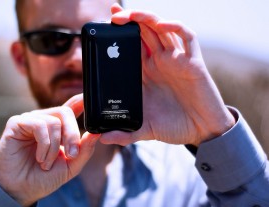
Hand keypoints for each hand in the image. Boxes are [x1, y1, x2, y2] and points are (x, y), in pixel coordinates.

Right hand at [0, 94, 99, 206]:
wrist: (21, 190)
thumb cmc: (44, 177)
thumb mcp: (70, 166)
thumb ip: (84, 150)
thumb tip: (96, 133)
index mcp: (58, 128)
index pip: (70, 108)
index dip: (79, 100)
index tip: (87, 97)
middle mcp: (44, 120)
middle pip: (65, 112)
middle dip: (72, 135)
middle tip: (72, 155)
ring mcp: (30, 120)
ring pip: (54, 121)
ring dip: (54, 147)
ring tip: (47, 163)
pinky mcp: (17, 123)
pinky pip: (39, 125)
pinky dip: (44, 144)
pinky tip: (39, 158)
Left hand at [100, 4, 234, 145]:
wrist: (202, 131)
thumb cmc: (175, 126)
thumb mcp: (145, 129)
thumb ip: (124, 134)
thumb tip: (100, 139)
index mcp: (146, 74)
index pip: (130, 47)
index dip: (119, 35)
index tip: (103, 26)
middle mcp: (160, 63)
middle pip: (143, 32)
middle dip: (129, 20)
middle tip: (113, 14)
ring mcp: (176, 60)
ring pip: (161, 29)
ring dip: (147, 18)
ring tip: (130, 14)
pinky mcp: (193, 62)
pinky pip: (187, 37)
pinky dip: (176, 27)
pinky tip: (163, 25)